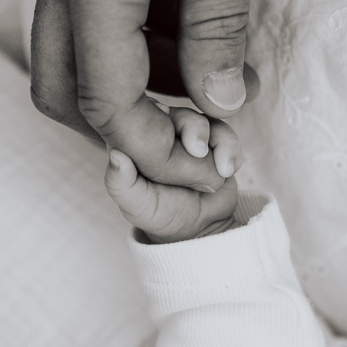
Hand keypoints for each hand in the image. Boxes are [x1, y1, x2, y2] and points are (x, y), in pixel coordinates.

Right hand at [31, 0, 259, 193]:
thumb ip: (217, 19)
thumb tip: (219, 100)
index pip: (105, 104)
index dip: (158, 152)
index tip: (209, 166)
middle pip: (64, 92)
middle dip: (127, 134)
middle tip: (193, 144)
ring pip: (75, 54)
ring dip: (141, 85)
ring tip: (223, 83)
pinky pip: (91, 15)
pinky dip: (136, 44)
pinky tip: (194, 35)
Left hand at [104, 107, 239, 243]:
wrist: (198, 232)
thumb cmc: (160, 215)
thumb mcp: (136, 205)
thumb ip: (120, 183)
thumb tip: (115, 155)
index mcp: (140, 144)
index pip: (143, 118)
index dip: (156, 120)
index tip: (165, 134)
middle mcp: (165, 135)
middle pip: (179, 114)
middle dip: (193, 127)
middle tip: (198, 150)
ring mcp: (192, 140)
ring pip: (206, 122)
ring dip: (218, 140)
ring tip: (222, 169)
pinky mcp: (217, 147)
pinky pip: (227, 136)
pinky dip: (231, 150)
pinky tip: (227, 171)